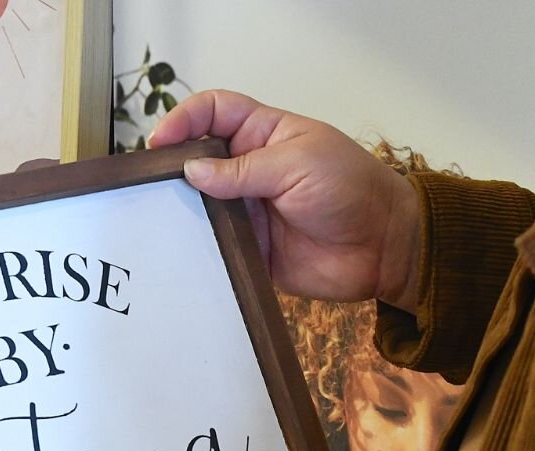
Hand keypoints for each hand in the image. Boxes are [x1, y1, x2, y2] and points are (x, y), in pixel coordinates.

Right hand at [151, 90, 422, 312]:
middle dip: (173, 169)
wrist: (384, 247)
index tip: (161, 141)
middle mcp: (251, 170)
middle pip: (198, 160)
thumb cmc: (351, 189)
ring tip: (160, 220)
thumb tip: (191, 170)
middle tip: (151, 185)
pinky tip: (184, 253)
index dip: (185, 120)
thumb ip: (243, 170)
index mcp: (264, 134)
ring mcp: (249, 211)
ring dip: (183, 213)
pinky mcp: (252, 250)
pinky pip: (218, 249)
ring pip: (202, 207)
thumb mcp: (298, 164)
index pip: (214, 113)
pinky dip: (201, 251)